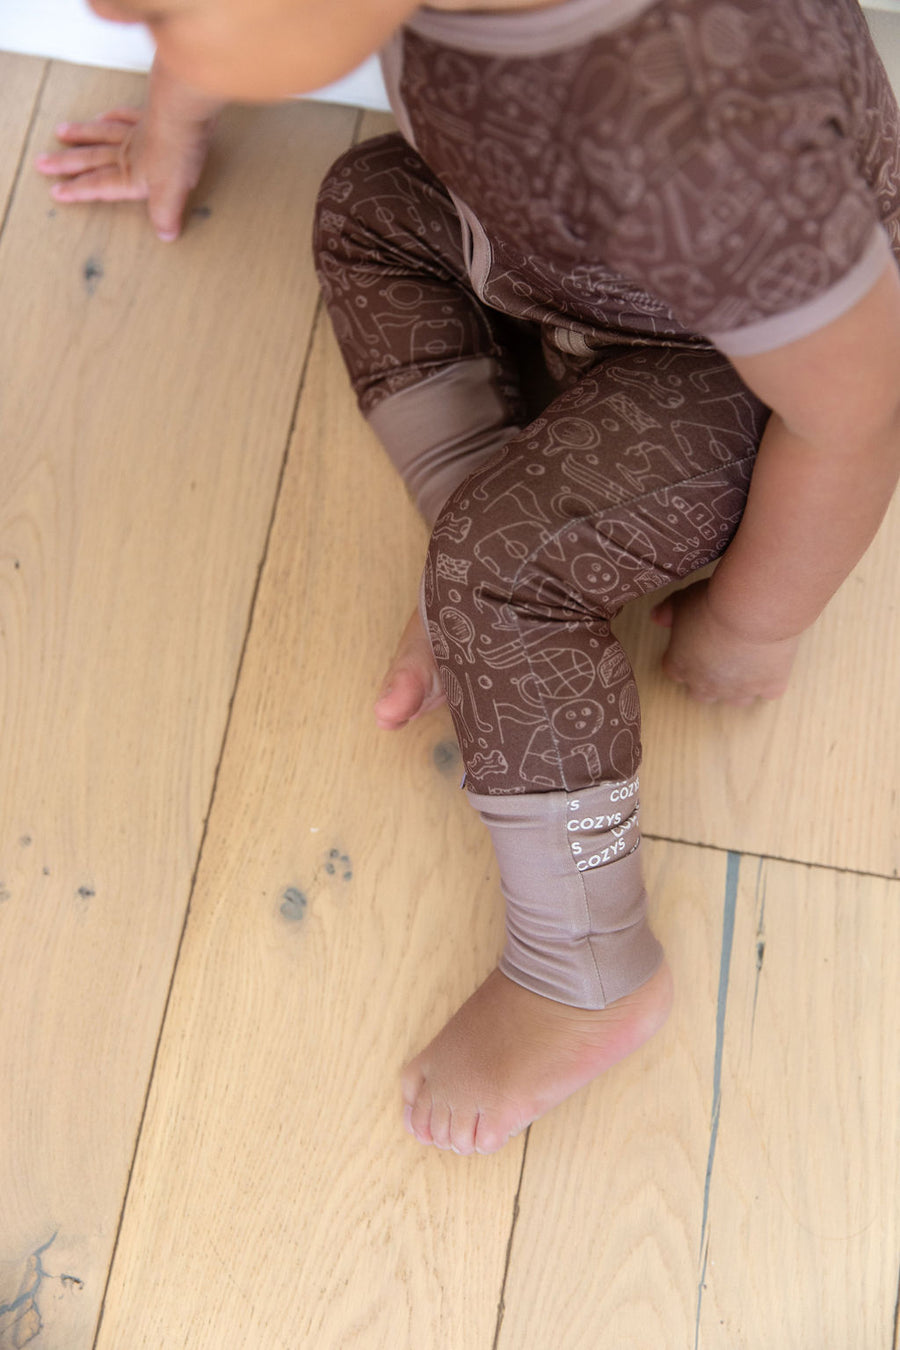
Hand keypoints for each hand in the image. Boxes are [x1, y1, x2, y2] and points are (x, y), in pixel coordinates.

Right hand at [35, 60, 221, 240]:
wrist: (184, 110)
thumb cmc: (178, 152)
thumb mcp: (172, 194)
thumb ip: (165, 216)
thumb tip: (165, 234)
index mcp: (129, 175)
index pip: (99, 185)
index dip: (78, 190)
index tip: (56, 192)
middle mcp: (127, 153)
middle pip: (91, 158)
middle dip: (66, 163)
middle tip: (41, 162)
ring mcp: (135, 132)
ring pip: (102, 134)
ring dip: (81, 135)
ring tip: (60, 132)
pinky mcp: (149, 115)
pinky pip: (125, 116)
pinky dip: (111, 116)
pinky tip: (101, 116)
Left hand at [651, 579, 799, 704]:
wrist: (751, 610)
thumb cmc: (712, 603)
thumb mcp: (681, 600)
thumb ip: (666, 612)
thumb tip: (656, 617)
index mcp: (680, 666)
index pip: (676, 673)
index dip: (686, 660)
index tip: (695, 647)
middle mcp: (706, 686)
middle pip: (703, 694)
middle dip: (710, 680)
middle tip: (722, 657)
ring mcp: (738, 690)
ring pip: (737, 699)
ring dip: (740, 685)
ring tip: (749, 663)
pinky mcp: (769, 686)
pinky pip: (769, 692)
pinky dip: (771, 681)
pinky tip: (773, 664)